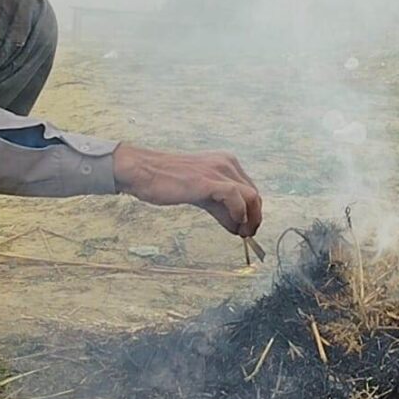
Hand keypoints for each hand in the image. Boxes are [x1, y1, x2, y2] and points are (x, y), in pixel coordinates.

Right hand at [113, 145, 262, 236]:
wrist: (143, 171)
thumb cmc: (167, 181)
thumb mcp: (200, 194)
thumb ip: (220, 208)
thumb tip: (237, 226)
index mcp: (225, 163)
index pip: (249, 189)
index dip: (252, 211)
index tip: (248, 227)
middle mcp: (225, 163)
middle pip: (254, 194)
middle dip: (254, 217)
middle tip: (248, 235)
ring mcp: (218, 170)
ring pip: (251, 196)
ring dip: (250, 219)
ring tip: (243, 234)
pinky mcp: (208, 181)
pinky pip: (236, 197)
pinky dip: (239, 213)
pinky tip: (233, 224)